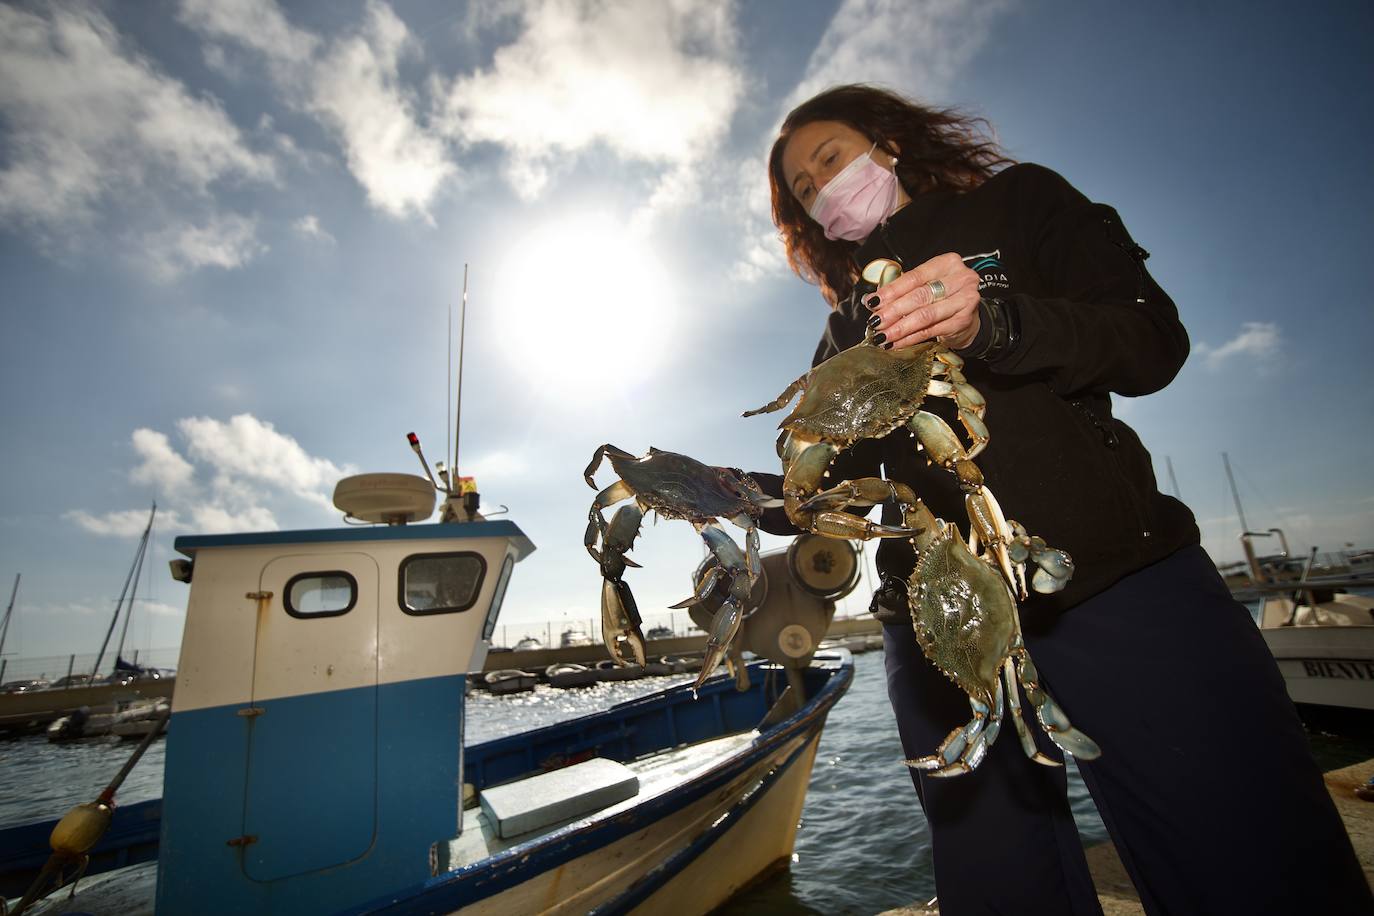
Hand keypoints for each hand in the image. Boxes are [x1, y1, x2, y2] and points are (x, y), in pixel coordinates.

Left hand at [864, 252, 980, 350]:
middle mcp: (960, 279)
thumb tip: (870, 300)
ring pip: (925, 315)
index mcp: (948, 263)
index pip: (914, 277)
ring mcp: (965, 300)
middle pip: (919, 296)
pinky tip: (895, 342)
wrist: (969, 317)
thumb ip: (902, 290)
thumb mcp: (926, 285)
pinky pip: (930, 331)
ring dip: (900, 327)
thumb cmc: (943, 297)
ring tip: (882, 335)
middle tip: (875, 321)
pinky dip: (909, 338)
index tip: (872, 302)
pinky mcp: (963, 321)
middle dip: (893, 311)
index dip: (891, 290)